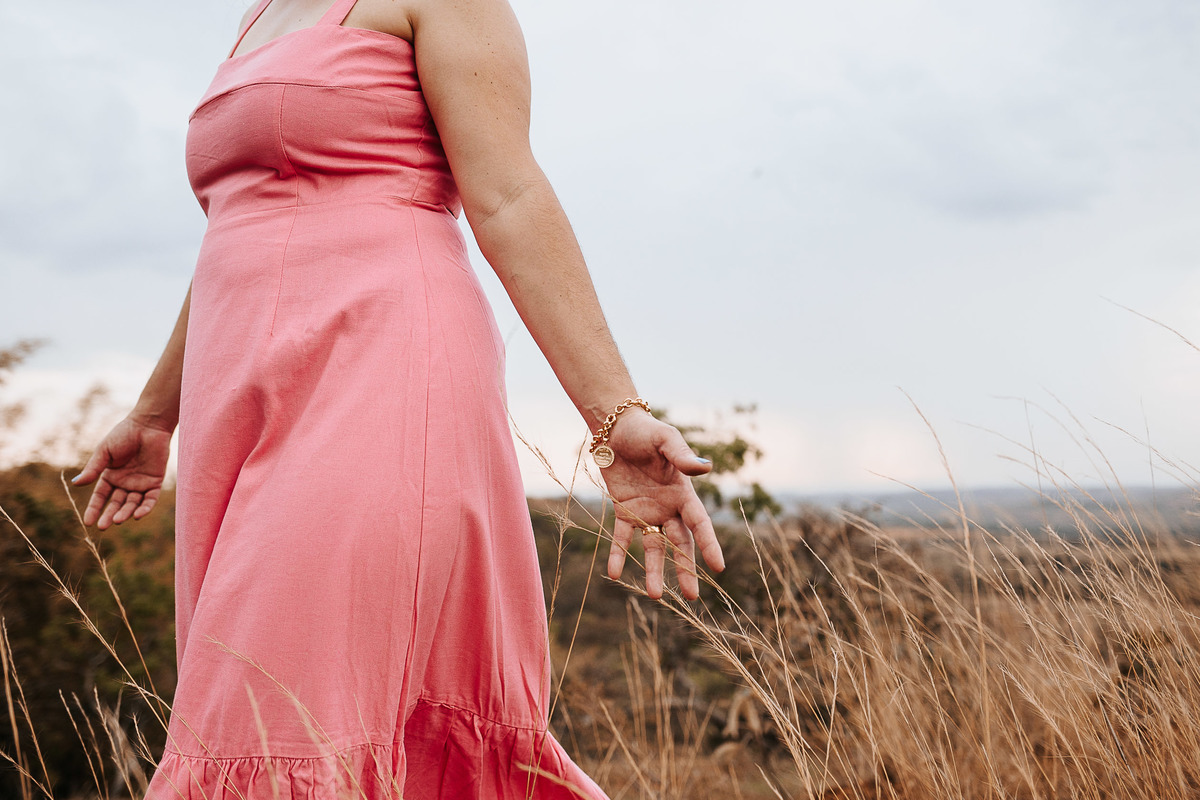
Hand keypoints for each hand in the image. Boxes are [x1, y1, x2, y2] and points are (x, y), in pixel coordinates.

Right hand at [72, 415, 172, 529]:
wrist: (147, 425)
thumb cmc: (124, 434)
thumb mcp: (104, 452)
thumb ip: (93, 468)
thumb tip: (76, 483)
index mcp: (110, 476)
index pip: (100, 497)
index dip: (94, 509)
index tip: (87, 522)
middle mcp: (124, 483)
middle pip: (115, 503)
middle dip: (109, 515)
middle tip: (103, 526)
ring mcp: (140, 483)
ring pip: (132, 504)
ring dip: (125, 513)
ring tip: (118, 520)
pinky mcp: (155, 482)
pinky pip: (150, 499)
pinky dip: (145, 508)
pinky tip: (138, 515)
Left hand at [600, 411, 723, 599]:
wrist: (616, 428)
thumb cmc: (647, 431)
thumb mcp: (666, 439)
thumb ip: (682, 456)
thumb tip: (705, 468)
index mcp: (684, 493)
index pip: (699, 524)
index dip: (709, 545)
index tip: (719, 568)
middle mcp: (668, 508)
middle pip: (680, 544)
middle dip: (686, 569)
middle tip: (692, 597)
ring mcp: (647, 512)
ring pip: (653, 548)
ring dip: (654, 571)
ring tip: (655, 596)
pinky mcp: (624, 511)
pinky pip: (622, 538)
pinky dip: (619, 555)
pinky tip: (614, 574)